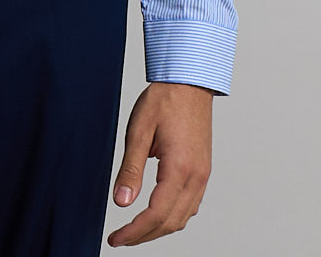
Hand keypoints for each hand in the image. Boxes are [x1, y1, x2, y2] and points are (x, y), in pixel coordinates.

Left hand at [107, 81, 214, 245]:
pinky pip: (191, 204)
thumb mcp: (139, 131)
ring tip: (135, 230)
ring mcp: (203, 174)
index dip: (134, 232)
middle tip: (121, 238)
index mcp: (179, 168)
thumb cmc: (164, 100)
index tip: (116, 239)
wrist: (189, 81)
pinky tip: (157, 212)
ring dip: (159, 228)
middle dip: (145, 236)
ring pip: (183, 217)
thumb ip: (130, 169)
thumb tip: (121, 202)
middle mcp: (196, 176)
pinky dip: (173, 216)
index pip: (156, 214)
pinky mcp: (203, 169)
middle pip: (171, 222)